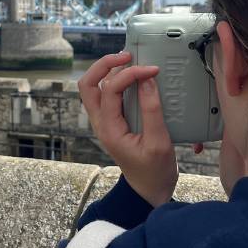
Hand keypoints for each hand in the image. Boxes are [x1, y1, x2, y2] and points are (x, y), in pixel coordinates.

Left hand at [78, 51, 177, 206]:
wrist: (148, 191)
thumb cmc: (155, 171)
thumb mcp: (159, 142)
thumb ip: (152, 111)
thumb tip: (147, 80)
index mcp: (109, 129)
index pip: (110, 90)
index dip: (130, 74)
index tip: (152, 70)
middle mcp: (101, 122)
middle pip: (88, 84)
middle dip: (104, 65)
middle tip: (128, 56)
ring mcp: (104, 121)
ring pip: (93, 88)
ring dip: (107, 71)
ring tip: (129, 61)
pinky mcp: (113, 121)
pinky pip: (106, 95)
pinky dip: (115, 81)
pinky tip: (133, 76)